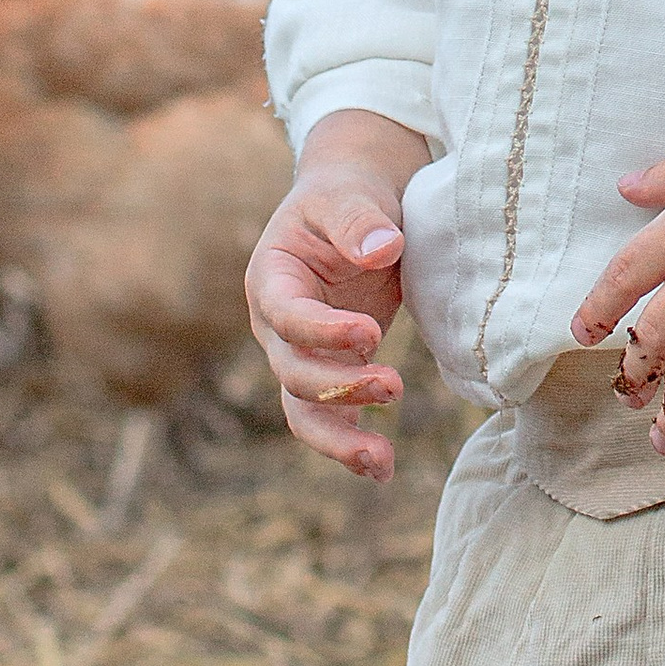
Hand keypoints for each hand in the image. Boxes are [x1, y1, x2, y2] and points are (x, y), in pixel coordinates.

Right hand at [246, 111, 428, 483]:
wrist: (355, 208)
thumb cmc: (347, 196)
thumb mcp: (349, 194)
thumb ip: (359, 220)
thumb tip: (383, 248)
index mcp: (271, 278)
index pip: (286, 315)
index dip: (322, 331)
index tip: (370, 334)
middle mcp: (276, 326)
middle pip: (293, 372)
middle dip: (338, 387)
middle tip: (393, 386)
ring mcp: (300, 355)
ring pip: (303, 411)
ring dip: (339, 439)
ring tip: (381, 460)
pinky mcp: (329, 372)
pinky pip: (330, 419)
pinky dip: (352, 446)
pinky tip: (383, 471)